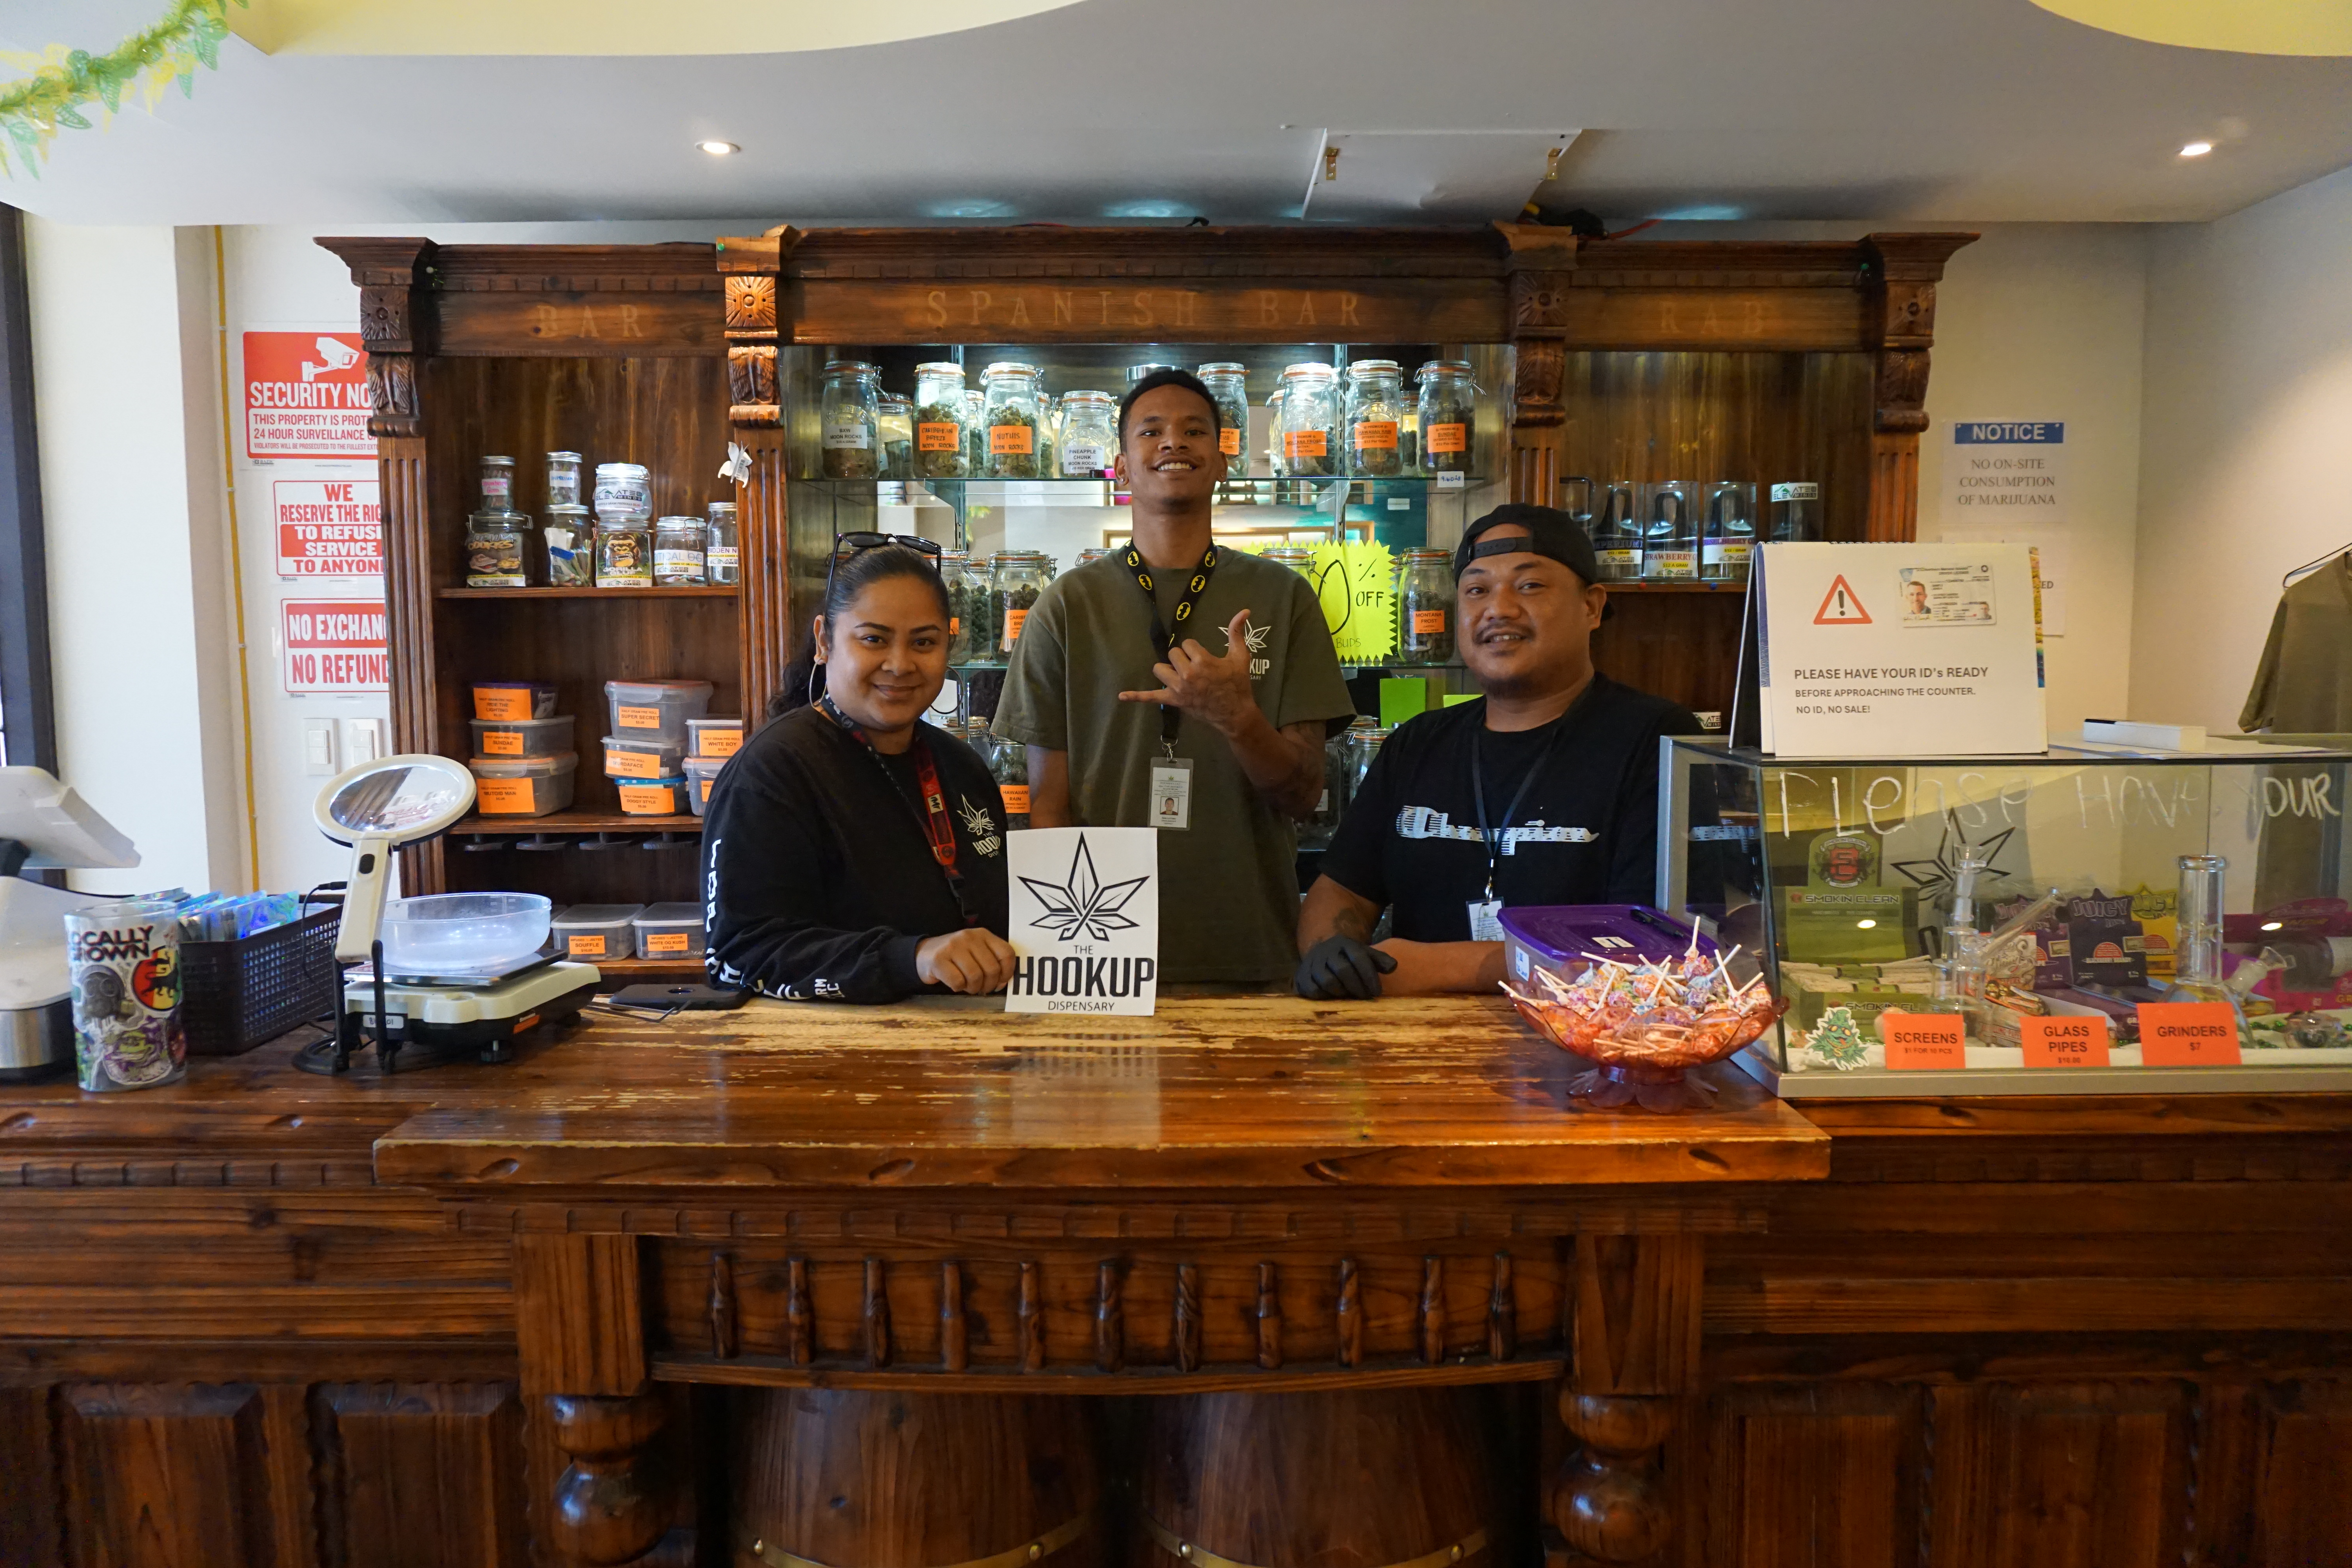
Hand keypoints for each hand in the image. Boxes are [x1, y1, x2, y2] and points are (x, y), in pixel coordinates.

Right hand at [915, 929, 1017, 993]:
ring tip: (967, 986)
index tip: (1000, 982)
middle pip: (992, 968)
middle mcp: (969, 937)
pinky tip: (955, 984)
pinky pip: (957, 981)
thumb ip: (992, 961)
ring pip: (975, 976)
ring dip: (973, 988)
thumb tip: (1002, 982)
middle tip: (981, 988)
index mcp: (983, 934)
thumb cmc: (955, 957)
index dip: (1007, 972)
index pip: (1006, 953)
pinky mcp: (939, 959)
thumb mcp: (976, 951)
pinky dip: (958, 988)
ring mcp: (953, 946)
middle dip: (988, 985)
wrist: (924, 953)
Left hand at [1117, 607, 1260, 737]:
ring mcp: (1178, 688)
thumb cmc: (1238, 684)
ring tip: (1180, 676)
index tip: (1205, 660)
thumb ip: (1237, 632)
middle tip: (1196, 669)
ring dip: (1168, 670)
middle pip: (1172, 654)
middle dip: (1182, 659)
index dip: (1195, 650)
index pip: (1187, 644)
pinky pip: (1151, 697)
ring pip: (1159, 669)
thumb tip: (1244, 610)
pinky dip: (1136, 696)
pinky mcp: (1173, 701)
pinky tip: (1122, 696)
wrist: (1235, 713)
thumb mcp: (1240, 656)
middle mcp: (1187, 673)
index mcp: (1202, 660)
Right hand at [1294, 933, 1397, 999]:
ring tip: (1349, 996)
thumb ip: (1380, 960)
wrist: (1320, 953)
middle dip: (1357, 986)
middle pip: (1343, 970)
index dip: (1369, 976)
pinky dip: (1325, 997)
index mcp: (1344, 944)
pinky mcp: (1301, 976)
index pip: (1359, 958)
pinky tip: (1333, 997)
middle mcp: (1327, 951)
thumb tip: (1393, 967)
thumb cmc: (1348, 958)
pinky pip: (1313, 990)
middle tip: (1365, 997)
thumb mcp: (1365, 954)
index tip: (1377, 992)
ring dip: (1342, 992)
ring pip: (1328, 981)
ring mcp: (1312, 963)